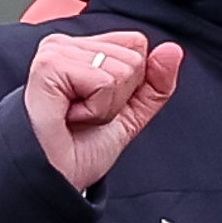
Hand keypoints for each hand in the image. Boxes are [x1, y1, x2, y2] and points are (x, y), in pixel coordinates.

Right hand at [21, 27, 182, 194]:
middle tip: (86, 117)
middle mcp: (65, 45)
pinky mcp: (49, 66)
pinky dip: (96, 111)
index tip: (100, 107)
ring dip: (106, 107)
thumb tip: (172, 50)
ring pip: (123, 69)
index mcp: (81, 49)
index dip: (132, 86)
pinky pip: (104, 82)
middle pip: (134, 57)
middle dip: (120, 99)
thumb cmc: (78, 148)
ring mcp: (55, 52)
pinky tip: (69, 117)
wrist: (52, 177)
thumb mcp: (129, 115)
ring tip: (76, 118)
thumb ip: (155, 84)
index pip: (136, 45)